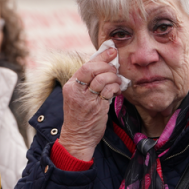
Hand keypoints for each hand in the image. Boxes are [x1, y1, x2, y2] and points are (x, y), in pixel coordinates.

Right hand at [60, 46, 121, 160]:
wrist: (78, 137)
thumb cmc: (80, 116)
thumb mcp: (78, 96)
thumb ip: (87, 81)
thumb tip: (103, 63)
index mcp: (71, 86)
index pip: (85, 66)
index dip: (101, 57)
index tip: (112, 51)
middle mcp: (77, 91)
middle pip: (93, 69)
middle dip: (108, 66)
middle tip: (115, 69)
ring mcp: (87, 100)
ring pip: (102, 79)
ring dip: (114, 77)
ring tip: (117, 81)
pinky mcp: (97, 108)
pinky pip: (109, 91)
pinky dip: (116, 87)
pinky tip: (117, 90)